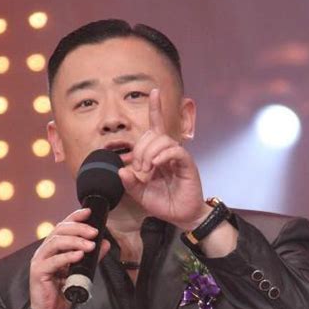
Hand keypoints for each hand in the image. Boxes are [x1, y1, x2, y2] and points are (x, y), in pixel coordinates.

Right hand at [30, 207, 110, 308]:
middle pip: (59, 230)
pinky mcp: (39, 273)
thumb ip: (92, 257)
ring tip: (90, 245)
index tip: (89, 212)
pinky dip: (67, 257)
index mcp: (54, 247)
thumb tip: (105, 243)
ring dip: (75, 241)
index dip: (75, 217)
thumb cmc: (63, 291)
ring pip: (56, 242)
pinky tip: (79, 255)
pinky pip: (53, 261)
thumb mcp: (82, 271)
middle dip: (78, 228)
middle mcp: (45, 251)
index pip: (63, 226)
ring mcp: (40, 260)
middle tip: (95, 232)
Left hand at [118, 88, 208, 230]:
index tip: (154, 91)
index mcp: (157, 155)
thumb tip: (121, 170)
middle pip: (153, 134)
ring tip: (148, 170)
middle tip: (140, 168)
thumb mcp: (141, 194)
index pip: (156, 127)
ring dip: (149, 154)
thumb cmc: (163, 203)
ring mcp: (178, 157)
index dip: (155, 109)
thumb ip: (130, 183)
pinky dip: (163, 156)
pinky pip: (175, 151)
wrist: (180, 216)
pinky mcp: (187, 164)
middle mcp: (168, 152)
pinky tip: (157, 165)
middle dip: (140, 149)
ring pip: (163, 140)